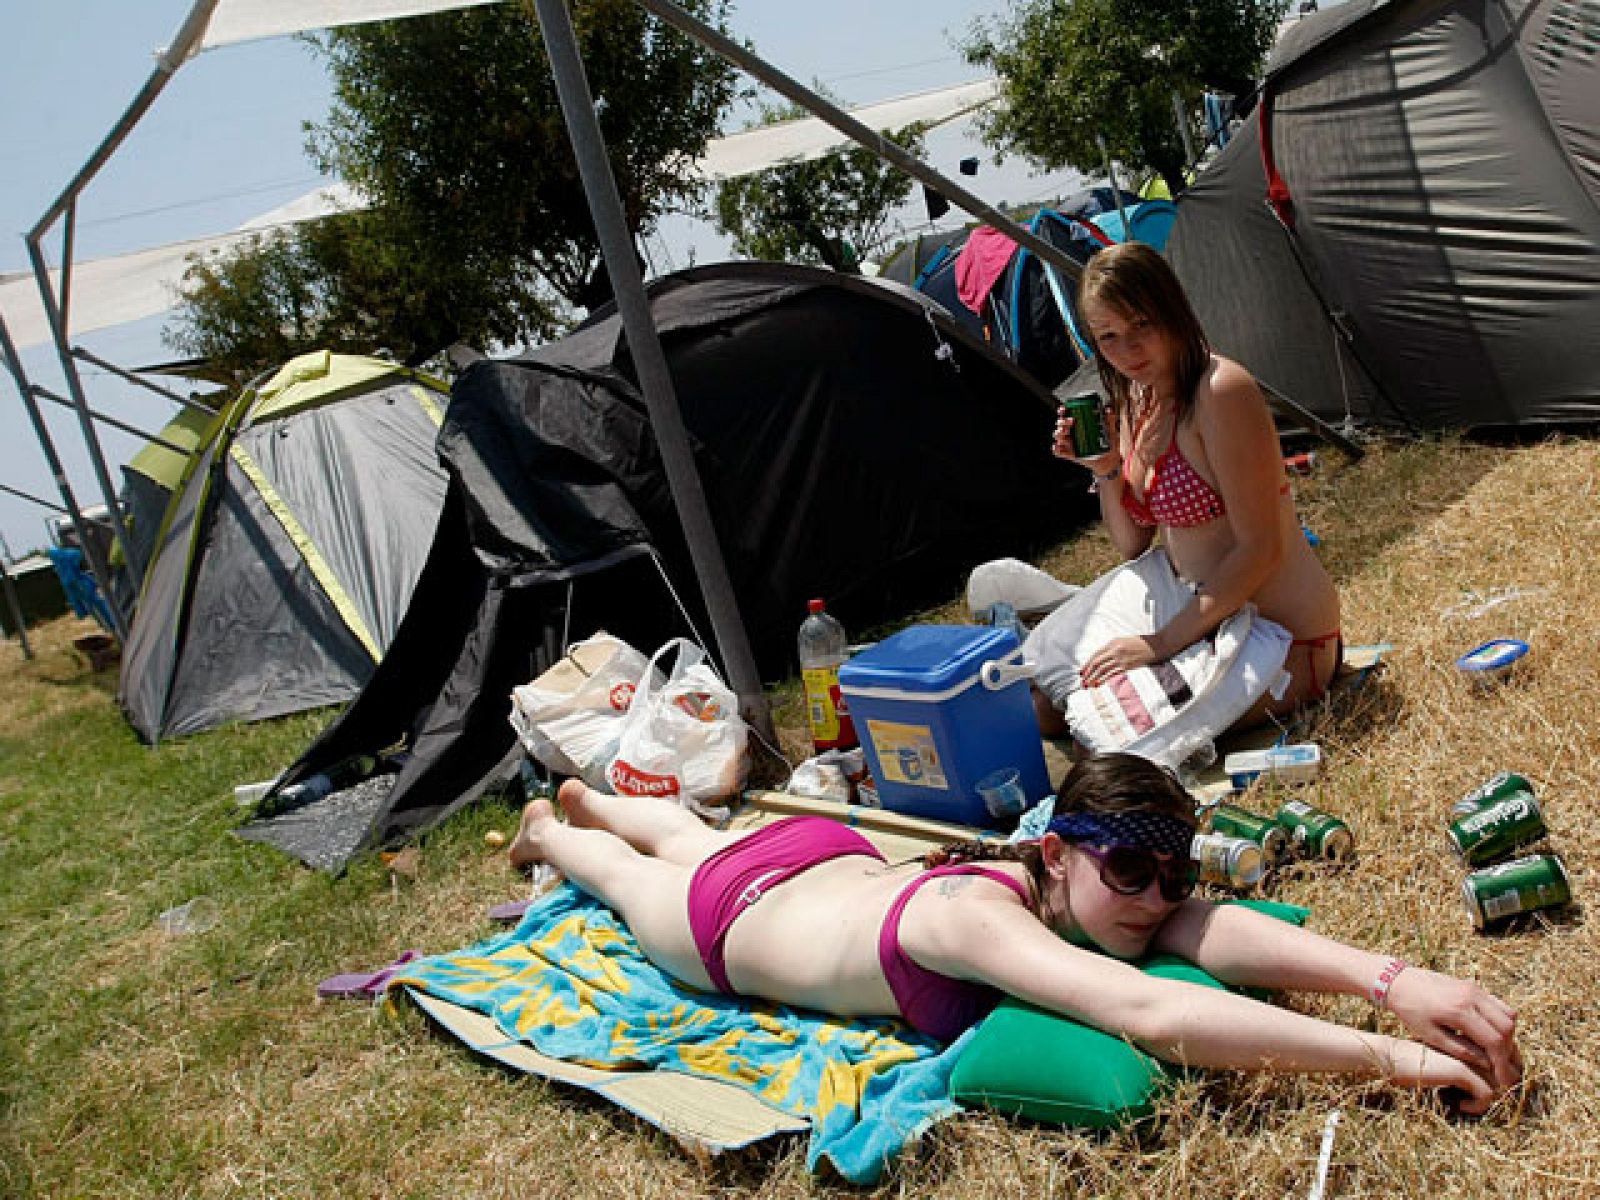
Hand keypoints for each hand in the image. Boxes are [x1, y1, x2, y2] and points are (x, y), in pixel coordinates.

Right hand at [1052, 407, 1119, 473]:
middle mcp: (1071, 433)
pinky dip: (1056, 448)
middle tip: (1071, 422)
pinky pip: (1058, 451)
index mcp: (1077, 425)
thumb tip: (1107, 410)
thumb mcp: (1110, 431)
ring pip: (1058, 436)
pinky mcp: (1069, 454)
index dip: (1062, 411)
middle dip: (1062, 422)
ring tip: (1065, 432)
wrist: (1107, 460)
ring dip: (1059, 433)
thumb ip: (1109, 420)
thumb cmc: (1107, 444)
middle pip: (1060, 424)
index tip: (1064, 409)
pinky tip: (1059, 446)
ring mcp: (1069, 443)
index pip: (1066, 415)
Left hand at [1079, 635, 1160, 687]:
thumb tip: (1099, 658)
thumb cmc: (1138, 643)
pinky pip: (1112, 674)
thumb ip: (1111, 648)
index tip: (1082, 670)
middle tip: (1082, 679)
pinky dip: (1104, 680)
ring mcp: (1121, 660)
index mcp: (1113, 643)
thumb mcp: (1122, 641)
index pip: (1096, 654)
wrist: (1154, 647)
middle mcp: (1115, 651)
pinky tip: (1099, 684)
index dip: (1087, 663)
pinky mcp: (1127, 667)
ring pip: (1103, 670)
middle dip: (1088, 672)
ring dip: (1094, 678)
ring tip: (1088, 684)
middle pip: (1097, 663)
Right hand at [1383, 1038, 1502, 1115]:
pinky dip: (1477, 1106)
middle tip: (1475, 1102)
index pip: (1505, 1061)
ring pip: (1500, 1086)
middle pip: (1506, 1074)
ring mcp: (1471, 1056)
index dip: (1500, 1079)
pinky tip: (1460, 1105)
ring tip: (1465, 1103)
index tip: (1482, 1094)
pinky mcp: (1463, 1070)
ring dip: (1486, 1101)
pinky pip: (1487, 1095)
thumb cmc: (1417, 1059)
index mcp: (1474, 1039)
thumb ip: (1470, 1064)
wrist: (1392, 1056)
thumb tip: (1494, 1087)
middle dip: (1497, 1093)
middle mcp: (1476, 1045)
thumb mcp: (1447, 1059)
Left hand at [1385, 966, 1521, 1098]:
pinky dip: (1502, 1021)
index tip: (1505, 1080)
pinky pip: (1499, 1005)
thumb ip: (1460, 1050)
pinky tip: (1492, 1035)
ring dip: (1508, 1036)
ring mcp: (1475, 989)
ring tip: (1498, 1053)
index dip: (1502, 1063)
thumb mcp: (1430, 1035)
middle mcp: (1472, 997)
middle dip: (1509, 1051)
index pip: (1494, 1040)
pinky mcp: (1474, 987)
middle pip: (1507, 1028)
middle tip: (1504, 1068)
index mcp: (1459, 1011)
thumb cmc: (1410, 1011)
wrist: (1398, 981)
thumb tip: (1488, 1064)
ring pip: (1508, 1015)